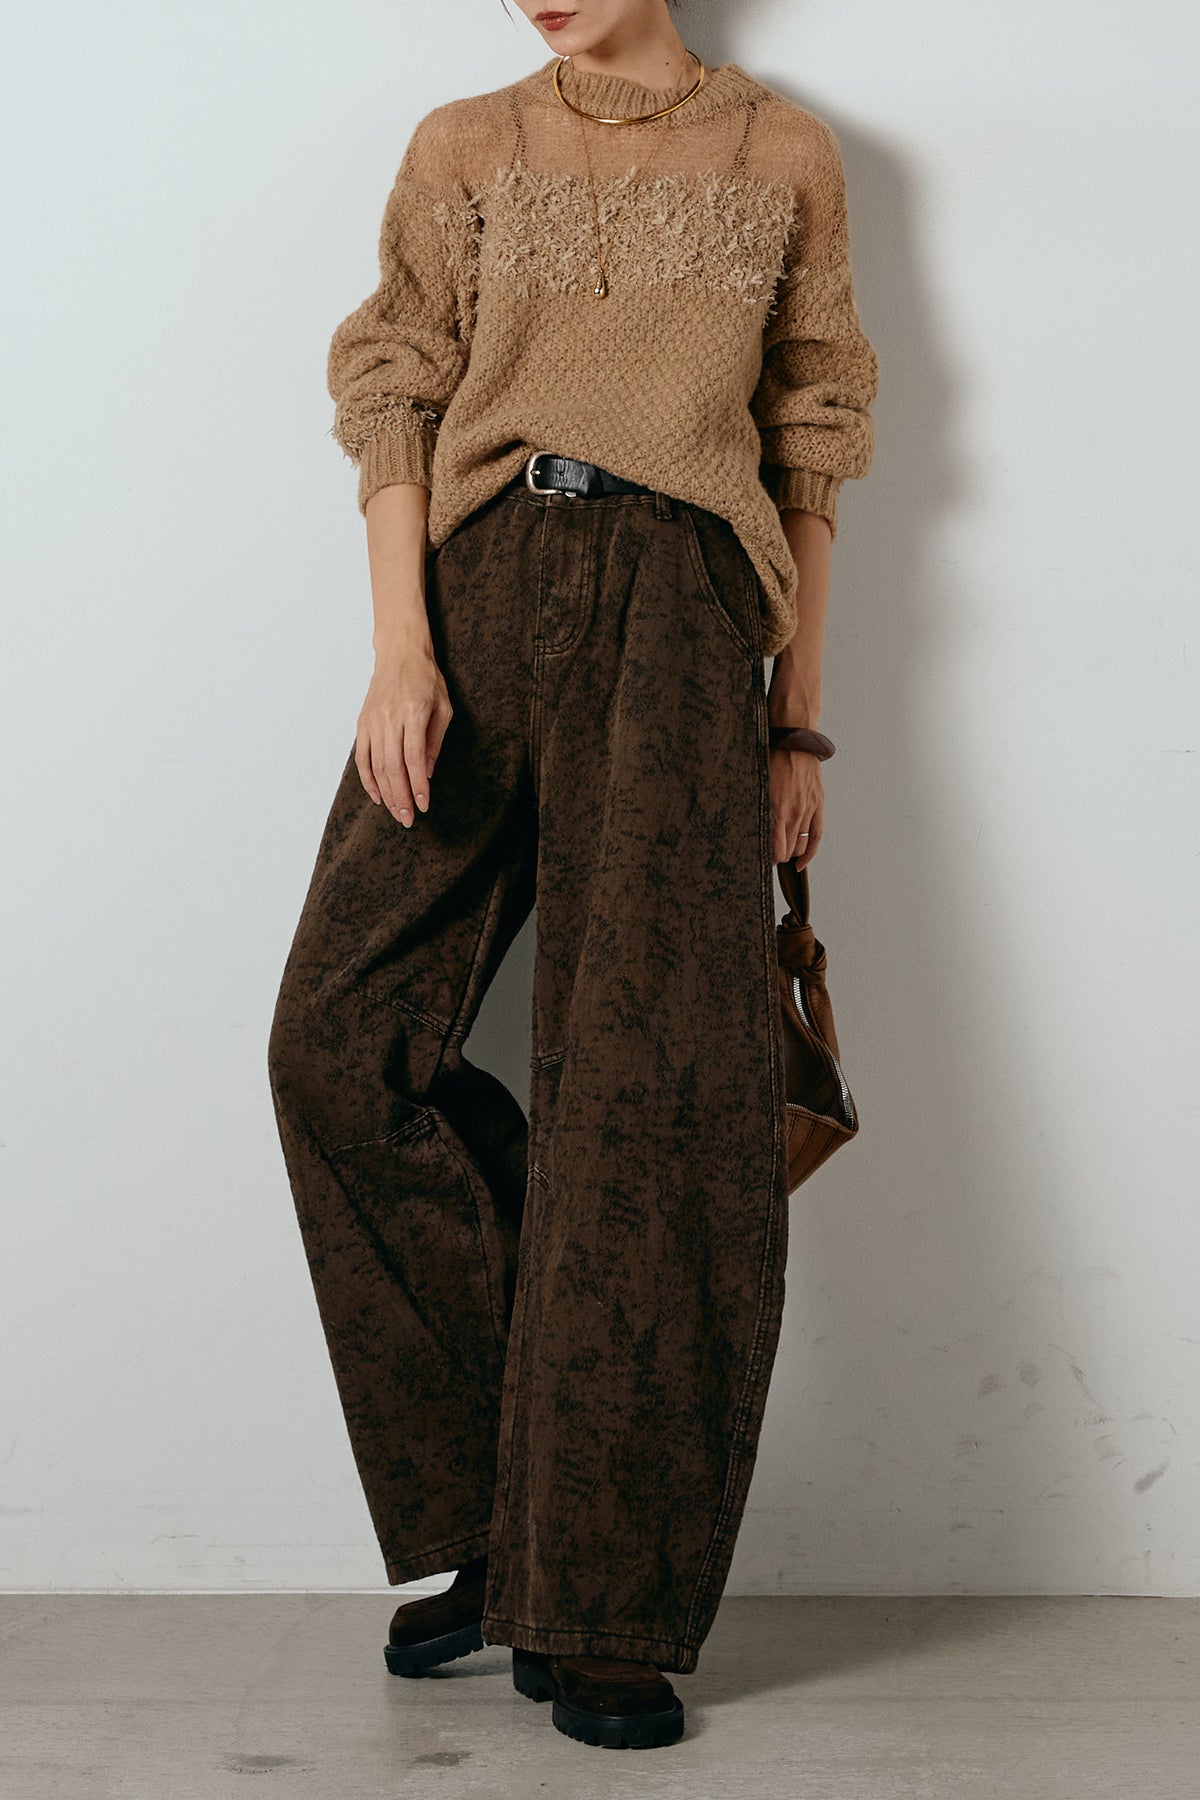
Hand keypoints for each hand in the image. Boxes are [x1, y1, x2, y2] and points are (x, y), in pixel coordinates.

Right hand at [355, 640, 452, 825]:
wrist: (399, 653)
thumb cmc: (426, 679)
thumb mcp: (443, 707)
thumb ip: (435, 741)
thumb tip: (427, 773)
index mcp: (412, 712)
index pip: (414, 758)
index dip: (418, 786)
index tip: (424, 805)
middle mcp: (389, 718)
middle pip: (392, 767)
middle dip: (400, 797)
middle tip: (407, 819)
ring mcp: (372, 721)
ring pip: (376, 766)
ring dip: (386, 793)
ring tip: (396, 812)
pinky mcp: (362, 723)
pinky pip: (362, 757)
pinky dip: (368, 779)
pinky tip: (377, 796)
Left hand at [769, 747, 822, 868]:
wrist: (794, 740)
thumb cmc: (772, 758)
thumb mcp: (757, 785)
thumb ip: (757, 808)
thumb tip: (752, 828)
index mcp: (777, 810)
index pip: (776, 849)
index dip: (769, 858)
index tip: (762, 858)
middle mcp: (795, 813)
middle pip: (788, 850)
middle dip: (778, 856)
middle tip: (769, 855)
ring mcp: (808, 810)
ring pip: (801, 845)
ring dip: (791, 853)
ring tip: (782, 854)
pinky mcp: (818, 804)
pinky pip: (816, 835)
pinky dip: (810, 852)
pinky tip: (802, 862)